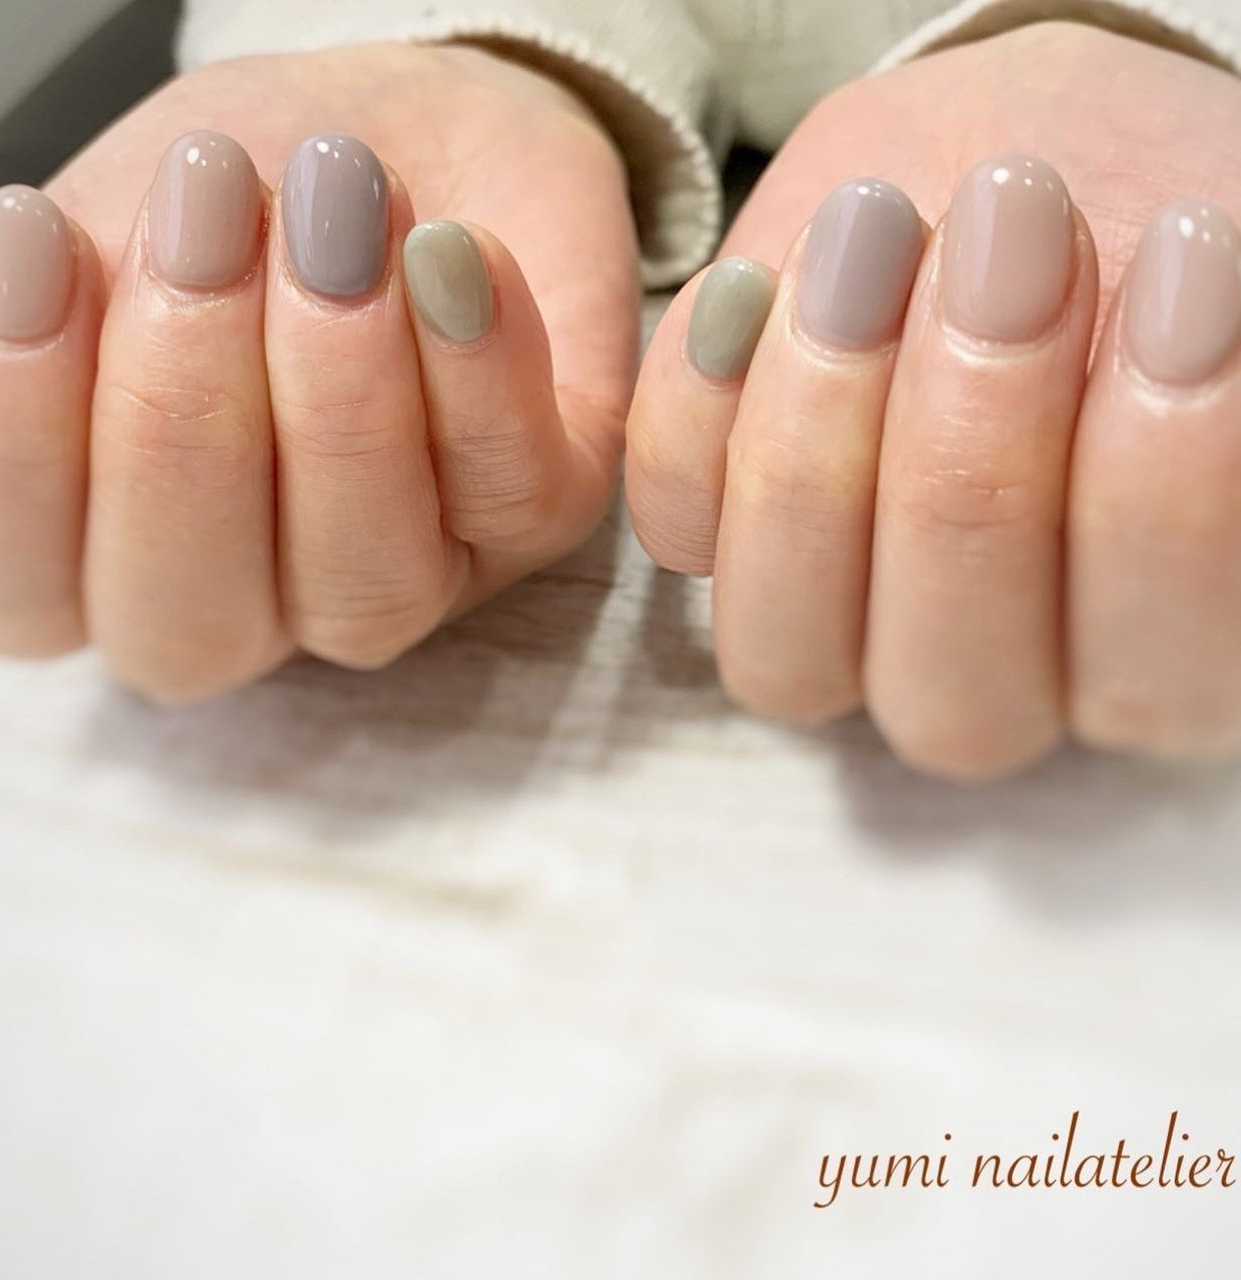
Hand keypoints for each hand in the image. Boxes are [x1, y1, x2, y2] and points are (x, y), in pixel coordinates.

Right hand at [0, 42, 638, 698]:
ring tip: (334, 210)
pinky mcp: (538, 521)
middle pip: (190, 627)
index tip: (40, 236)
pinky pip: (511, 493)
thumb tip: (38, 314)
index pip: (26, 592)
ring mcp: (406, 581)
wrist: (410, 127)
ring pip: (366, 592)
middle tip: (204, 207)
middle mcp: (259, 602)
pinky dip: (477, 370)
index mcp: (118, 558)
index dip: (18, 440)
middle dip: (184, 416)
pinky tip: (448, 250)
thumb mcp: (118, 230)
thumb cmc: (245, 194)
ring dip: (339, 395)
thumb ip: (69, 319)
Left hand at [626, 21, 1240, 778]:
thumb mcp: (1214, 252)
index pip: (1159, 673)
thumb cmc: (1141, 219)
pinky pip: (673, 521)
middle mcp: (988, 680)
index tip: (1197, 269)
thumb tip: (1197, 333)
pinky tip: (757, 283)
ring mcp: (835, 630)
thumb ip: (1211, 337)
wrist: (1024, 160)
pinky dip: (701, 406)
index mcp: (1153, 656)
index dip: (1166, 492)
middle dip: (976, 464)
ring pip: (786, 656)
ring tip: (879, 230)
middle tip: (1019, 231)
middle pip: (953, 697)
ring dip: (821, 444)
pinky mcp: (713, 535)